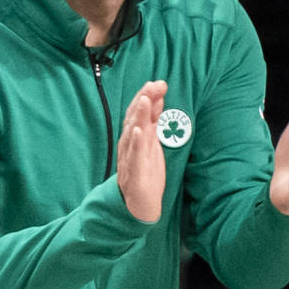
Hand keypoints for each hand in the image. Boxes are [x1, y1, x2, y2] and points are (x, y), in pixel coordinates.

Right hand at [117, 80, 167, 221]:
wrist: (139, 205)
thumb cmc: (145, 172)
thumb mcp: (152, 142)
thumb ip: (153, 121)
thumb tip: (157, 97)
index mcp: (134, 137)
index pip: (138, 112)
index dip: (147, 96)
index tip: (158, 82)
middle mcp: (129, 145)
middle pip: (134, 118)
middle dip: (143, 100)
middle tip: (154, 85)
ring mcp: (131, 158)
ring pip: (133, 134)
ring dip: (138, 116)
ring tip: (144, 101)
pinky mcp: (135, 173)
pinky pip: (134, 157)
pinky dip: (135, 143)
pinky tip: (138, 132)